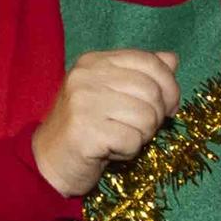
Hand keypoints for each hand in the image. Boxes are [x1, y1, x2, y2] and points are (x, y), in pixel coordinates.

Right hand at [31, 49, 181, 196]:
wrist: (48, 161)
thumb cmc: (86, 127)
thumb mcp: (111, 92)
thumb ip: (141, 73)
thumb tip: (172, 59)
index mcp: (94, 61)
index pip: (149, 61)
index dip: (169, 86)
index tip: (168, 108)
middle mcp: (86, 76)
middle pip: (152, 91)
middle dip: (155, 116)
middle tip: (138, 129)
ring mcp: (83, 103)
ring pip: (147, 117)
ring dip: (142, 136)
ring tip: (120, 138)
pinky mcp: (85, 132)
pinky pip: (133, 141)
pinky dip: (129, 152)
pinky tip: (110, 151)